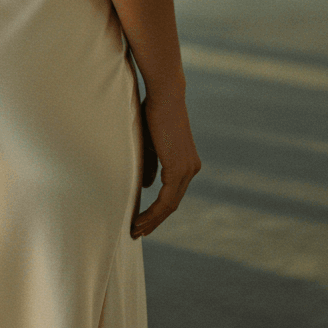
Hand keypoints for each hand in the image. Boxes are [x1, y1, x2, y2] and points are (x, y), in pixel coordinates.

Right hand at [131, 92, 201, 237]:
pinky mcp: (179, 169)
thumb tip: (145, 186)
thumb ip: (150, 165)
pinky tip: (141, 220)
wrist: (166, 95)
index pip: (172, 194)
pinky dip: (154, 212)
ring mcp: (187, 170)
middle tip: (137, 232)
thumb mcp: (150, 144)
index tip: (142, 220)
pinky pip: (167, 199)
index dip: (157, 210)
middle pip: (172, 204)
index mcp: (186, 163)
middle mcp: (191, 169)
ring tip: (136, 230)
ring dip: (152, 220)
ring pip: (170, 205)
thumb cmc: (154, 113)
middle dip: (154, 220)